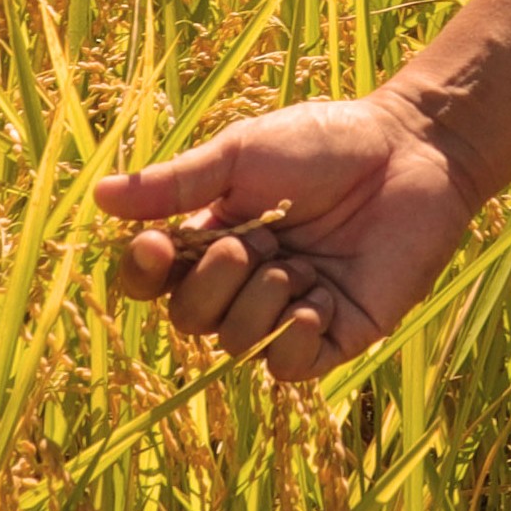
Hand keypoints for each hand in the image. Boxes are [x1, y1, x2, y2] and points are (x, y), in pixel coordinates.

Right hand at [96, 92, 482, 384]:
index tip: (157, 246)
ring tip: (294, 264)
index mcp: (214, 236)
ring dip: (255, 305)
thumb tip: (99, 197)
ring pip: (236, 345)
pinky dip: (290, 343)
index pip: (156, 280)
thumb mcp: (240, 154)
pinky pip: (290, 368)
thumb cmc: (326, 142)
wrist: (411, 149)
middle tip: (249, 245)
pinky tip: (313, 304)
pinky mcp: (339, 333)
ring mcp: (291, 309)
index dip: (145, 275)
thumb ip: (175, 184)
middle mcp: (247, 280)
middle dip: (210, 286)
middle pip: (190, 318)